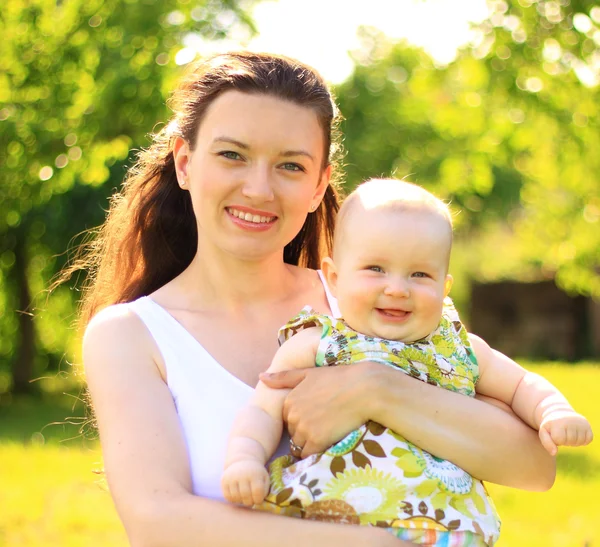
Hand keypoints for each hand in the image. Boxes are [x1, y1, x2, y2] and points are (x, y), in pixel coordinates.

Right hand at [221, 460, 269, 506]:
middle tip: (251, 500)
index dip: (258, 499)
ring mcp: (231, 477)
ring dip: (241, 501)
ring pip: (236, 497)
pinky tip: (238, 495)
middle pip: (246, 496)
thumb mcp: (264, 478)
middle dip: (250, 502)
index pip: (257, 491)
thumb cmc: (255, 473)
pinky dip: (233, 499)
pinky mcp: (224, 481)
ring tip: (245, 497)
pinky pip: (227, 496)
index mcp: (254, 473)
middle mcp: (242, 474)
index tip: (258, 499)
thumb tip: (259, 502)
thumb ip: (265, 490)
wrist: (242, 461)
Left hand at [259, 363, 380, 457]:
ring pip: (300, 444)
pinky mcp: (316, 441)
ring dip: (311, 441)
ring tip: (329, 428)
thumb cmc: (338, 378)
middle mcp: (293, 415)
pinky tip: (329, 439)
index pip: (288, 418)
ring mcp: (304, 429)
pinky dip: (316, 450)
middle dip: (305, 430)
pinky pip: (308, 454)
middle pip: (293, 432)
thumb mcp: (308, 373)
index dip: (303, 417)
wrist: (363, 389)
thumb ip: (283, 377)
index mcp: (289, 400)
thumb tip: (261, 376)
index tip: (318, 411)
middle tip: (326, 419)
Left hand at [539, 410, 592, 455]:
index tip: (554, 433)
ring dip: (573, 441)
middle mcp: (571, 421)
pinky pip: (588, 440)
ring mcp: (581, 423)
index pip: (560, 440)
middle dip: (565, 441)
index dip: (557, 440)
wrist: (560, 414)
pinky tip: (576, 435)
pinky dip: (582, 440)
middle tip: (562, 434)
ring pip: (579, 442)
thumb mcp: (544, 432)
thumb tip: (554, 453)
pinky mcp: (588, 425)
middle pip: (570, 441)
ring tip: (568, 434)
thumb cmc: (551, 426)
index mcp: (559, 422)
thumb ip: (546, 443)